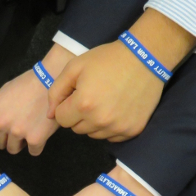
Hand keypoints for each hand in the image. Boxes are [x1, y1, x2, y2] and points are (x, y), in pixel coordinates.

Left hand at [0, 45, 73, 155]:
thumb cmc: (27, 84)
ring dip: (21, 143)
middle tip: (19, 129)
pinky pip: (33, 151)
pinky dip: (37, 145)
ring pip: (13, 150)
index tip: (6, 128)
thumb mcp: (3, 91)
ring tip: (30, 130)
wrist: (51, 80)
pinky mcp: (34, 139)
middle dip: (8, 139)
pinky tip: (41, 133)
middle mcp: (0, 123)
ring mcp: (17, 133)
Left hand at [47, 10, 195, 141]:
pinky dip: (110, 127)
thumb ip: (56, 91)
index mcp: (83, 105)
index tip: (76, 95)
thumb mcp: (75, 67)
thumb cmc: (107, 59)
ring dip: (94, 122)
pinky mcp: (133, 130)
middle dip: (79, 115)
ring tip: (105, 101)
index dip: (65, 106)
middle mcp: (100, 121)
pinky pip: (111, 137)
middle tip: (92, 96)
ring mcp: (118, 128)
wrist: (145, 58)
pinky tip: (117, 108)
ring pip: (93, 135)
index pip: (61, 120)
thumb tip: (50, 115)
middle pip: (76, 129)